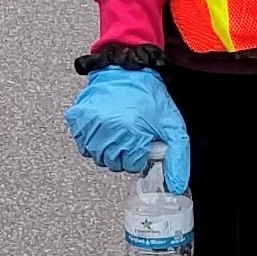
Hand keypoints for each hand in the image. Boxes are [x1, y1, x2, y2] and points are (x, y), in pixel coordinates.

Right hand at [67, 63, 188, 191]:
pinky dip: (91, 140)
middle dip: (124, 154)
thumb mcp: (172, 126)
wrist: (129, 69)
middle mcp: (109, 128)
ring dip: (107, 149)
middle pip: (112, 163)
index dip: (139, 156)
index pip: (131, 166)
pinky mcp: (78, 117)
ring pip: (96, 156)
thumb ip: (177, 158)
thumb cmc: (150, 96)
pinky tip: (104, 128)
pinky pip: (82, 143)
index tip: (142, 142)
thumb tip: (175, 186)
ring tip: (118, 132)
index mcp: (132, 132)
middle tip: (131, 136)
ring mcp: (91, 123)